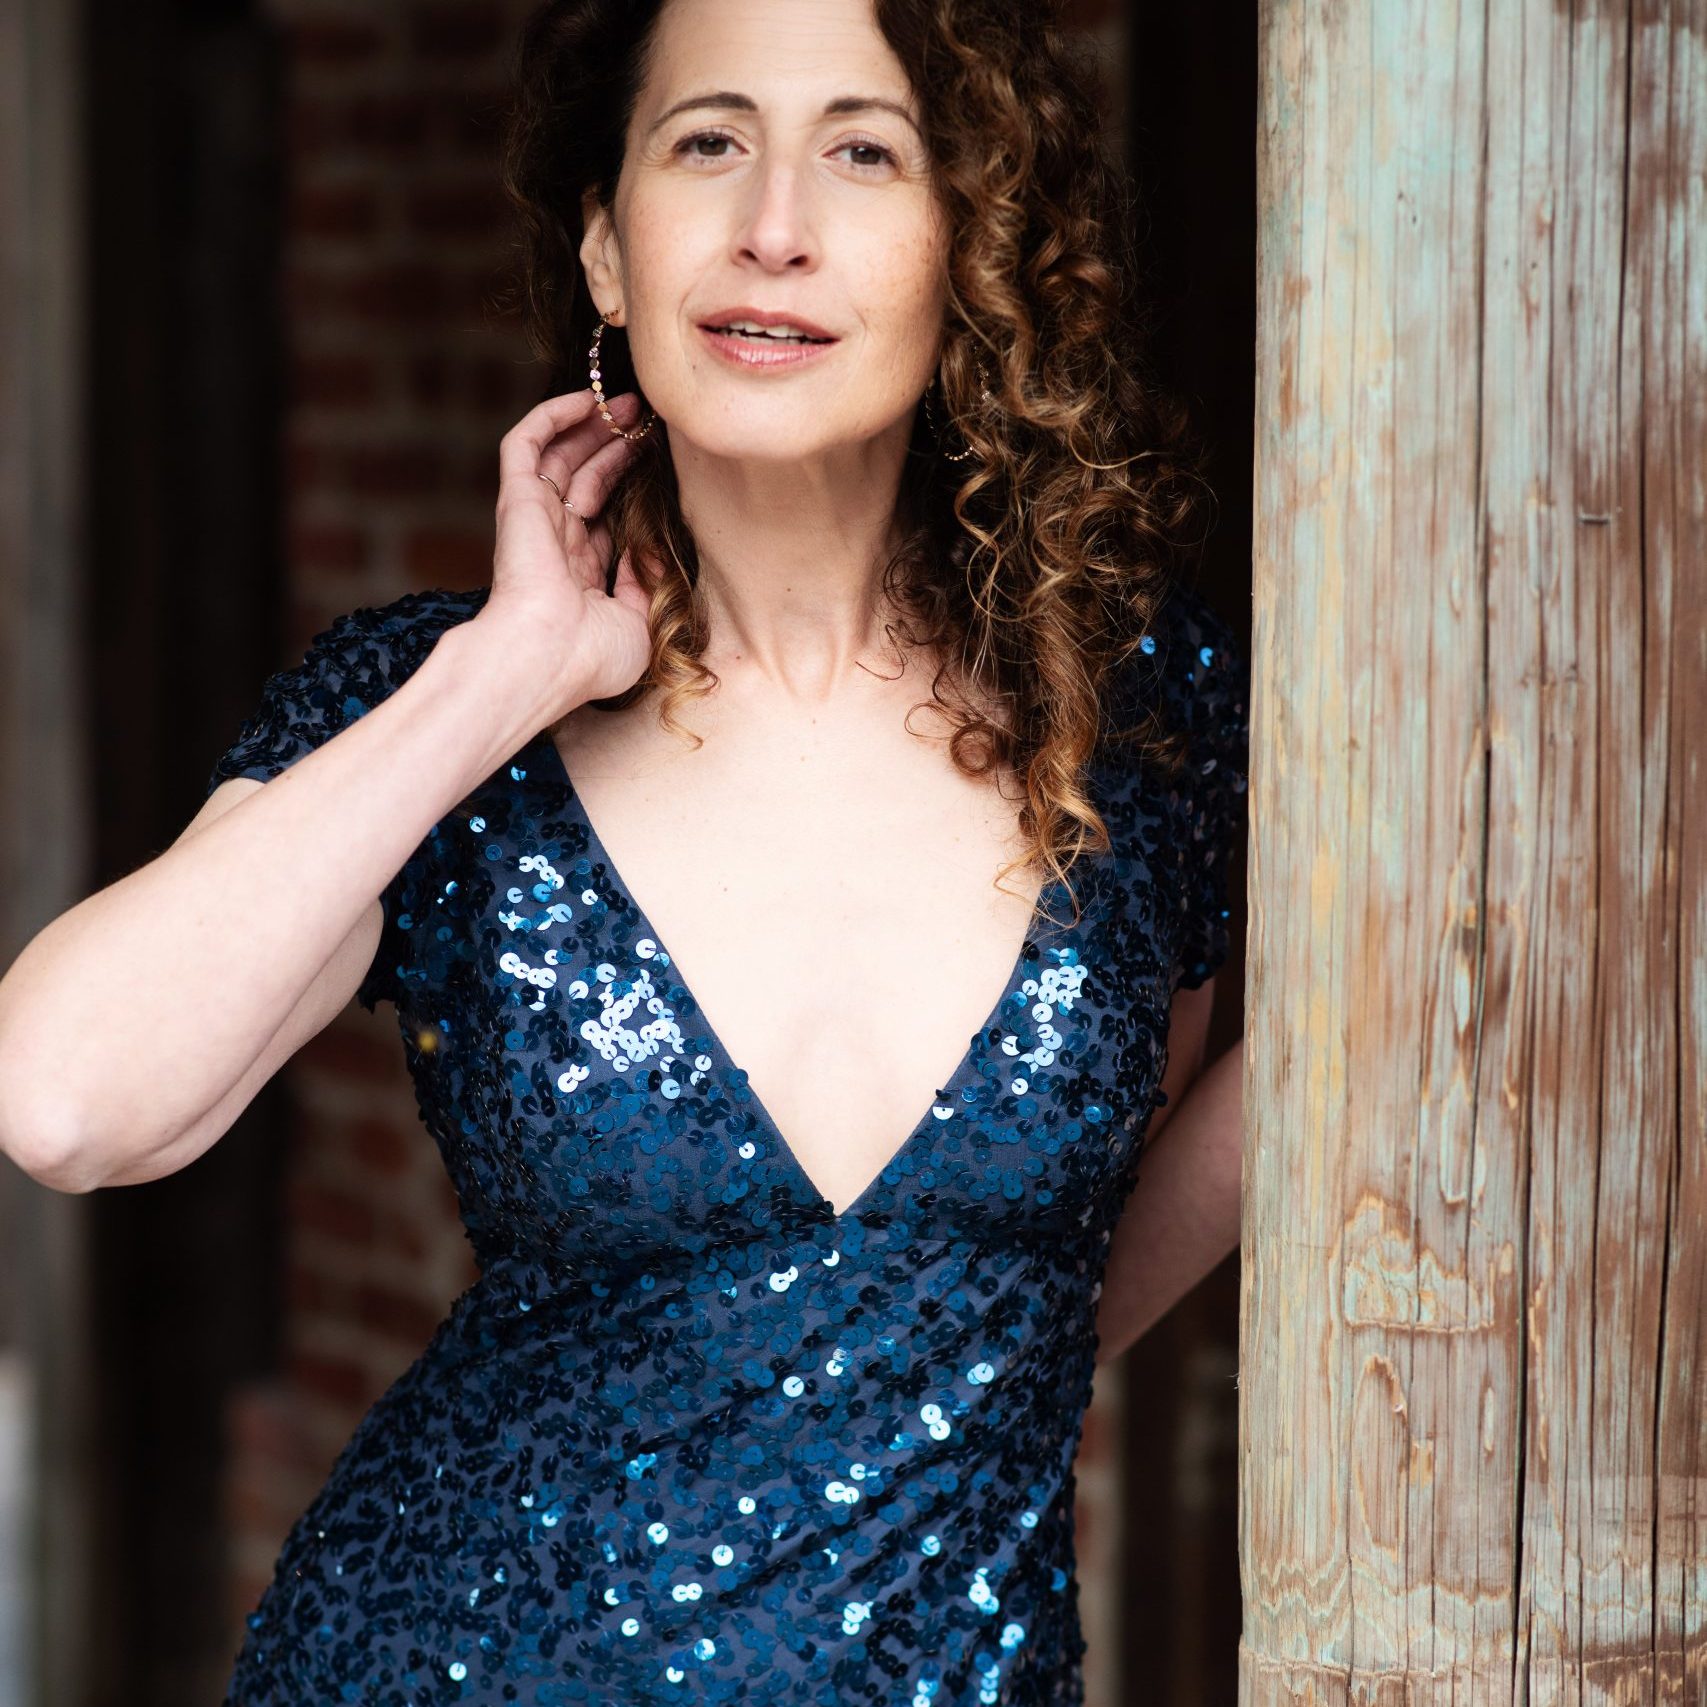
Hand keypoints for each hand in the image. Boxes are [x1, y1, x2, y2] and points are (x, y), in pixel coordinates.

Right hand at [478, 387, 653, 718]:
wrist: (547, 658)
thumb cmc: (592, 658)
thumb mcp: (639, 624)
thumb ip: (646, 584)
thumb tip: (650, 549)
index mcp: (578, 578)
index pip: (602, 517)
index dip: (628, 484)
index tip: (658, 460)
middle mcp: (554, 545)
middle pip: (585, 479)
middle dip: (616, 446)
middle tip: (647, 419)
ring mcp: (533, 520)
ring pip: (560, 456)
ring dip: (592, 426)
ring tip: (630, 403)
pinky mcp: (516, 500)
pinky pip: (524, 443)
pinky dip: (551, 416)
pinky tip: (585, 399)